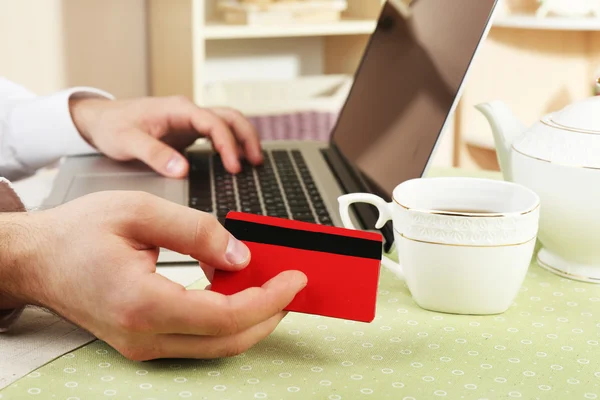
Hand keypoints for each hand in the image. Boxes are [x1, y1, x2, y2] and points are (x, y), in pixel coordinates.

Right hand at [1, 192, 306, 359]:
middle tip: (291, 286)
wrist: (37, 259)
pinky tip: (236, 294)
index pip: (226, 316)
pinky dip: (226, 321)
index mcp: (142, 302)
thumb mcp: (140, 210)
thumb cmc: (77, 233)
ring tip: (270, 287)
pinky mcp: (142, 342)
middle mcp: (143, 335)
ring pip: (215, 346)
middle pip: (228, 341)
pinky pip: (197, 340)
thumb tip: (239, 255)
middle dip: (269, 314)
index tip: (294, 279)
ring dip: (250, 319)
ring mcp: (142, 345)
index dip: (269, 299)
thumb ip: (197, 231)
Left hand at [69, 96, 262, 176]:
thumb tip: (182, 170)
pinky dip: (231, 144)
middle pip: (230, 117)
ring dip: (243, 138)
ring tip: (254, 161)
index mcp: (178, 110)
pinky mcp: (187, 131)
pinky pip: (217, 133)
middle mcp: (187, 112)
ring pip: (227, 122)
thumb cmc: (111, 127)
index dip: (228, 145)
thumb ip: (155, 155)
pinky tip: (235, 160)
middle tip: (256, 162)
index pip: (214, 123)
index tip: (234, 167)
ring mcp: (189, 121)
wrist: (98, 120)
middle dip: (246, 138)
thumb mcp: (127, 142)